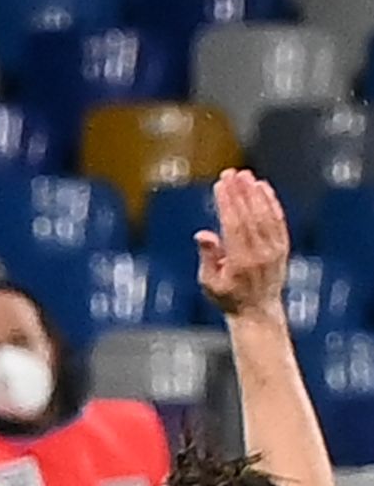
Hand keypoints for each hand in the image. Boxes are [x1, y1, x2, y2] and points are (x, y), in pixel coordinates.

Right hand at [195, 166, 293, 318]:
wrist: (258, 311)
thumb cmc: (228, 298)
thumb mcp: (209, 282)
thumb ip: (208, 257)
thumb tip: (203, 234)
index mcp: (241, 261)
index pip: (234, 225)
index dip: (228, 203)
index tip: (221, 185)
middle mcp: (261, 253)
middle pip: (251, 216)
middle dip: (240, 192)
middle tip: (232, 173)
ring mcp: (274, 250)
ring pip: (266, 215)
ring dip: (256, 193)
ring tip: (246, 175)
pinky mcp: (282, 247)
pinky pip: (278, 220)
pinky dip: (272, 203)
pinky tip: (263, 188)